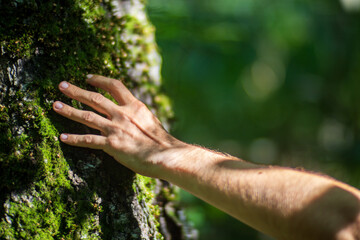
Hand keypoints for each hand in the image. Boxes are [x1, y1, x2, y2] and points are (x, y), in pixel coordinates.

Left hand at [53, 75, 184, 177]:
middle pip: (95, 98)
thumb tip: (125, 115)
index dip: (99, 80)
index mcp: (134, 106)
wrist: (166, 155)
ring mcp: (116, 128)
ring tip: (55, 105)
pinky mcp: (112, 144)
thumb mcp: (149, 120)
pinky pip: (88, 140)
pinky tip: (63, 137)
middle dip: (76, 91)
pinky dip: (74, 138)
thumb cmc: (161, 141)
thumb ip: (135, 115)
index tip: (88, 77)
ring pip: (87, 116)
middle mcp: (122, 114)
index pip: (114, 86)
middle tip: (62, 86)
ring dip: (69, 110)